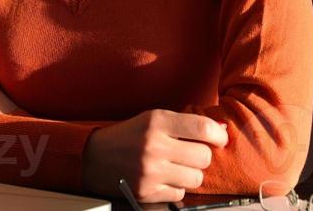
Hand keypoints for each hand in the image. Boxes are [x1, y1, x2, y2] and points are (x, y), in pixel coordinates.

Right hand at [81, 109, 226, 204]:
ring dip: (191, 173)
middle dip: (202, 156)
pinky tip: (165, 178)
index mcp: (157, 122)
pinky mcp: (146, 192)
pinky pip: (180, 193)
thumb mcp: (153, 119)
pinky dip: (177, 187)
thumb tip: (219, 130)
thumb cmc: (127, 135)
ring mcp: (150, 172)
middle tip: (192, 153)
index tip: (219, 138)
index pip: (202, 127)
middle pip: (203, 157)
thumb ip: (184, 123)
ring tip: (179, 166)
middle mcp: (154, 146)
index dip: (218, 135)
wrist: (93, 156)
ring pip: (195, 178)